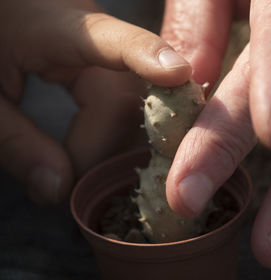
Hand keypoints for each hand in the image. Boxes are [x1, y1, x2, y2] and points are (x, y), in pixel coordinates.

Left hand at [0, 0, 190, 203]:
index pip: (114, 40)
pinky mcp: (104, 62)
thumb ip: (18, 144)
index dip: (149, 55)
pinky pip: (122, 102)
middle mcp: (92, 32)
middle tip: (67, 187)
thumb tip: (60, 191)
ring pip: (131, 105)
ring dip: (109, 147)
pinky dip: (109, 134)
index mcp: (55, 26)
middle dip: (103, 151)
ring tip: (73, 174)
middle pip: (126, 98)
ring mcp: (102, 47)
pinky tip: (89, 154)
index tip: (180, 74)